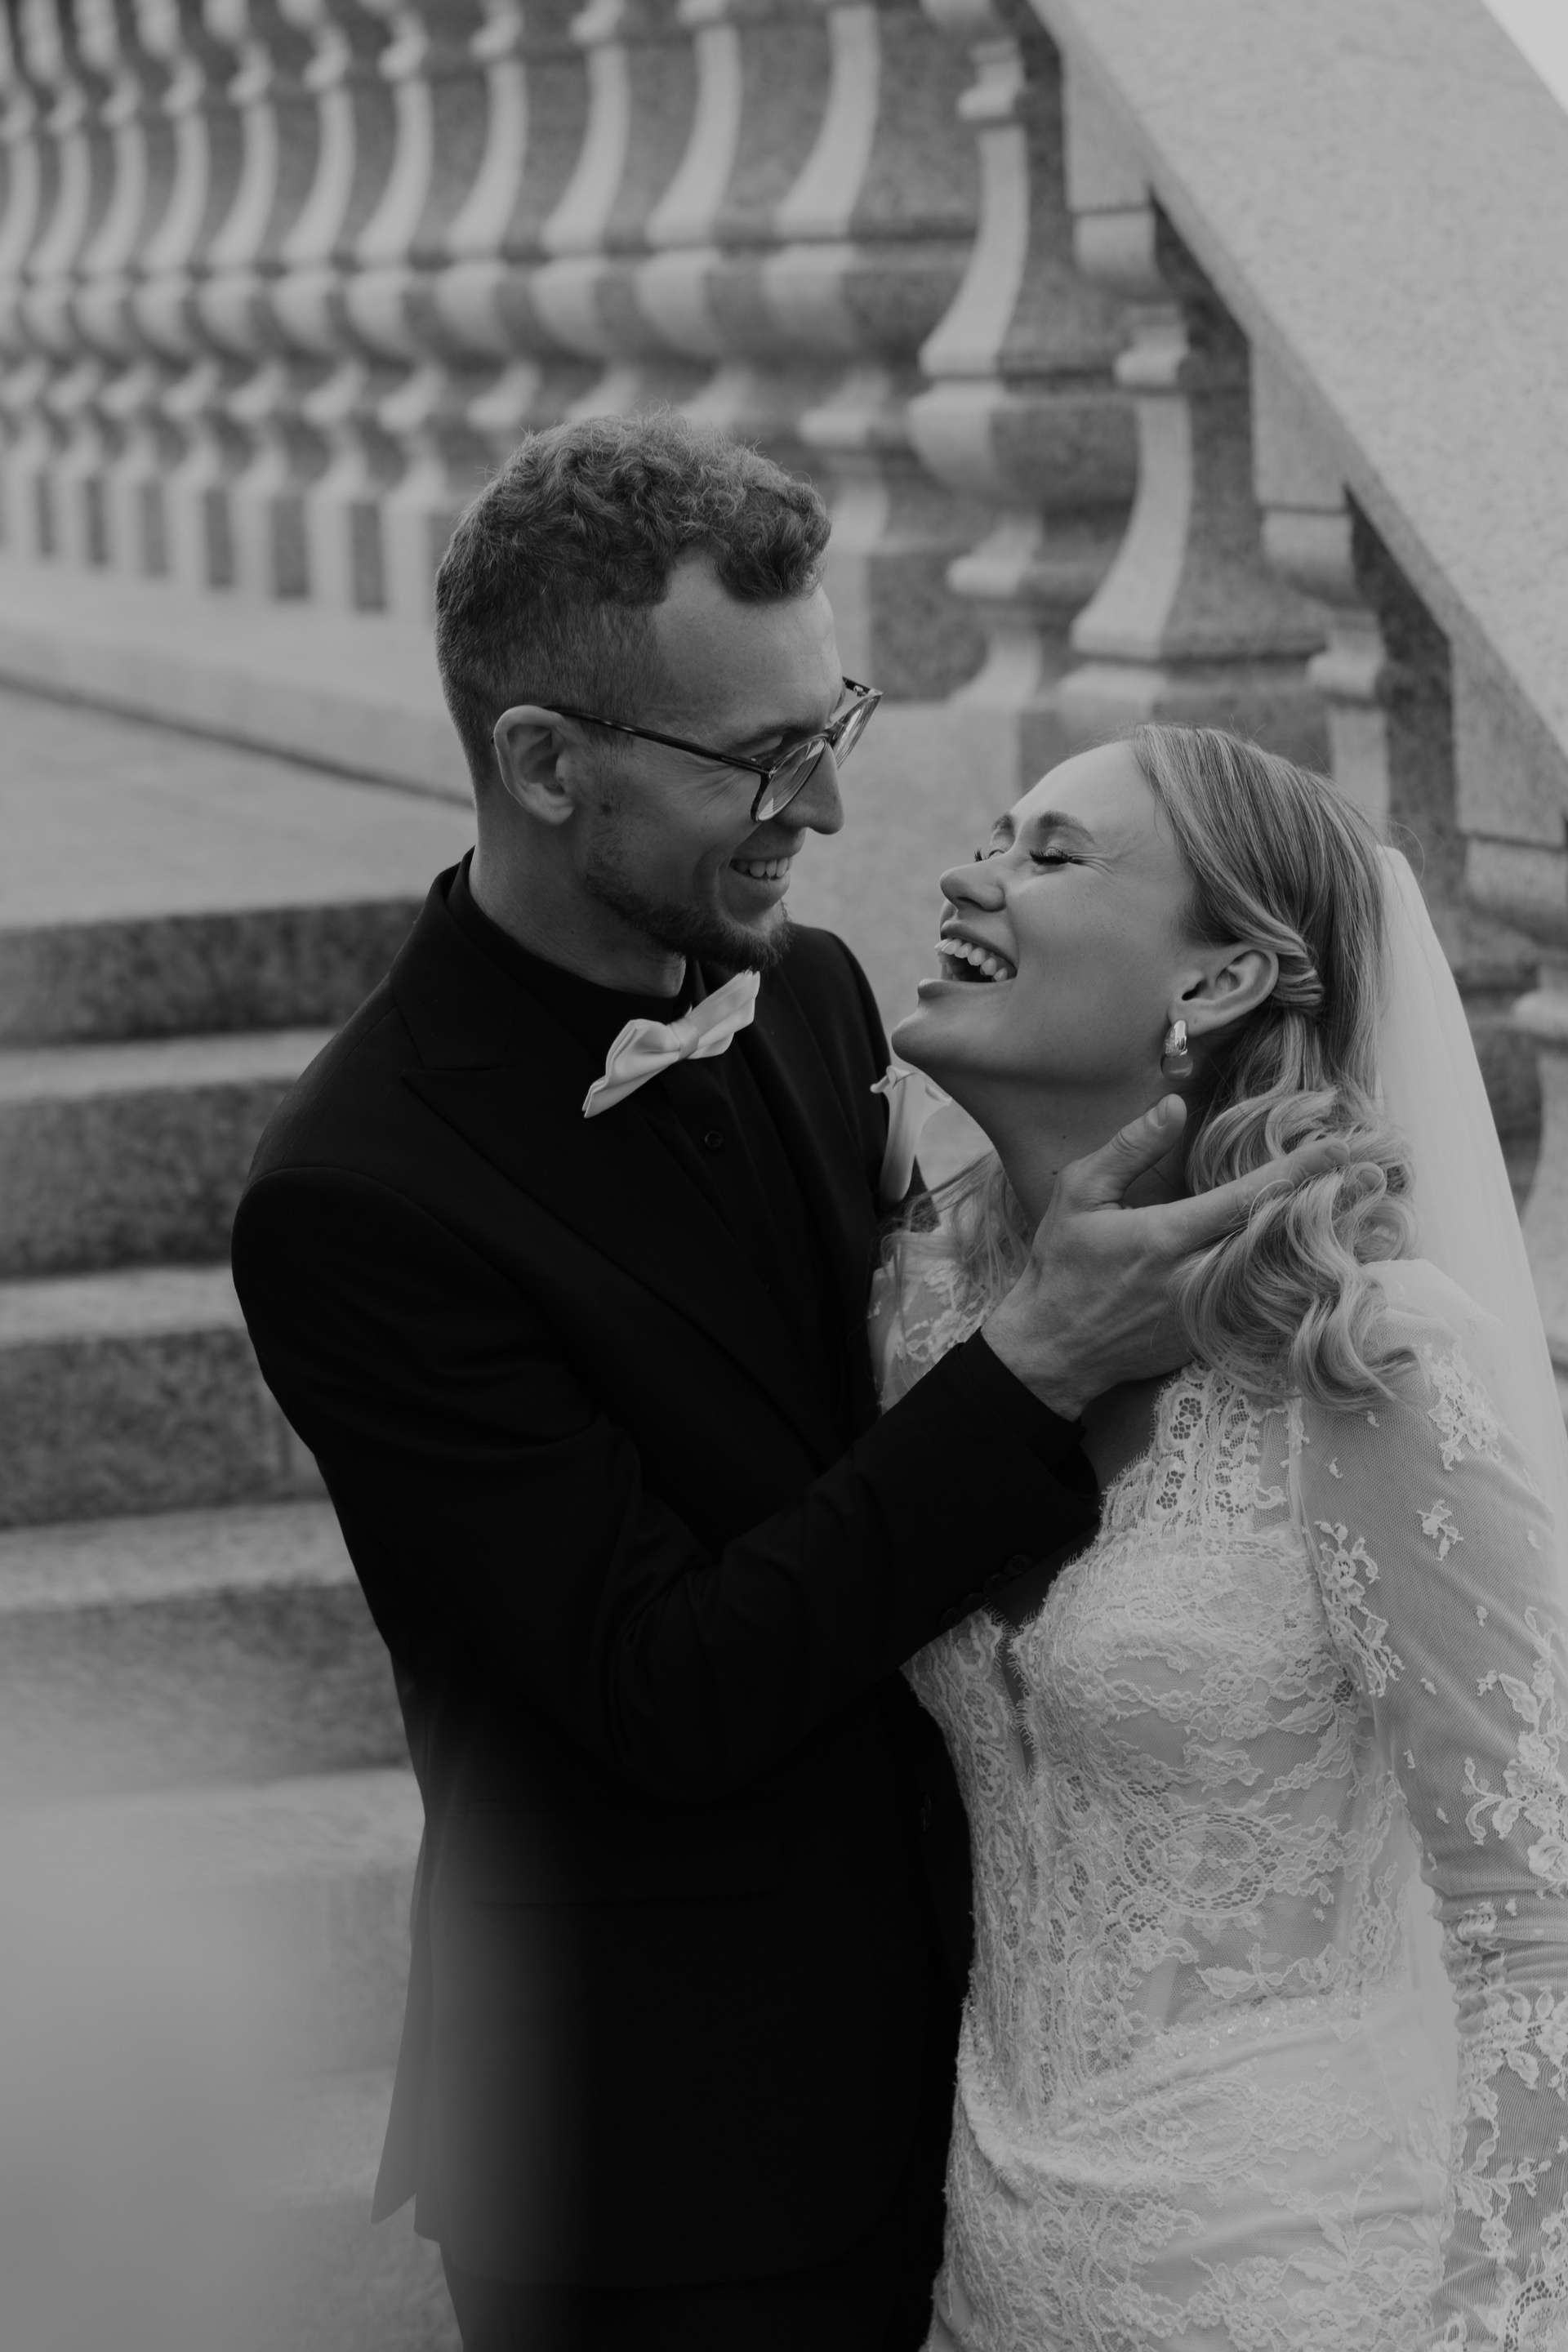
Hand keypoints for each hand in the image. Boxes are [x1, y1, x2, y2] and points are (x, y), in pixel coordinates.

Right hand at [982, 1096, 1347, 1420]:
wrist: (1051, 1350)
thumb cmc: (1060, 1267)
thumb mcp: (1077, 1195)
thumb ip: (1128, 1149)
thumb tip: (1173, 1107)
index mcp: (1167, 1237)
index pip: (1246, 1197)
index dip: (1298, 1170)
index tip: (1340, 1148)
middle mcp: (1196, 1277)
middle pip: (1277, 1236)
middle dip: (1327, 1201)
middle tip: (1376, 1174)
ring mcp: (1207, 1314)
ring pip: (1275, 1272)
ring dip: (1317, 1241)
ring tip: (1361, 1210)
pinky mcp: (1209, 1339)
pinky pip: (1258, 1303)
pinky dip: (1289, 1278)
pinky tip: (1317, 1258)